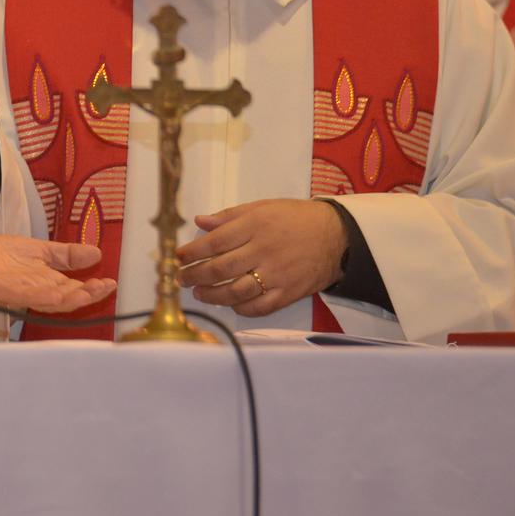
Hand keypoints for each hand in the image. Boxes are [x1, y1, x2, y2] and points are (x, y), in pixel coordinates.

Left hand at [0, 236, 114, 313]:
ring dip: (70, 299)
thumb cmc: (4, 255)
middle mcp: (38, 292)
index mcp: (48, 283)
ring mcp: (22, 293)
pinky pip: (26, 297)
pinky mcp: (5, 290)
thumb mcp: (42, 250)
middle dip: (87, 296)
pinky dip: (42, 296)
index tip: (110, 283)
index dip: (93, 289)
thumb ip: (67, 254)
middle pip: (67, 300)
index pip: (75, 290)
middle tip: (103, 288)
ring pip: (50, 302)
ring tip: (88, 293)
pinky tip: (57, 294)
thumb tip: (96, 253)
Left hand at [175, 199, 345, 317]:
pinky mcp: (288, 293)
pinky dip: (240, 308)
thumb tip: (200, 221)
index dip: (191, 252)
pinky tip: (230, 303)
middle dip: (194, 275)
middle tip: (181, 278)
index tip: (177, 257)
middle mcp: (263, 251)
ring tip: (199, 293)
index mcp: (254, 226)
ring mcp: (276, 275)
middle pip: (220, 268)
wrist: (337, 235)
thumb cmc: (296, 218)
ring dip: (212, 295)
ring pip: (235, 291)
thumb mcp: (262, 207)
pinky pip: (259, 307)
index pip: (213, 242)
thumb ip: (230, 216)